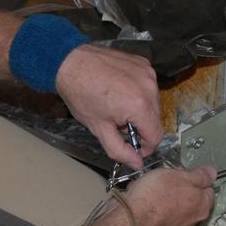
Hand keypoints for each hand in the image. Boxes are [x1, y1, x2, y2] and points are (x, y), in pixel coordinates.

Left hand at [55, 44, 160, 170]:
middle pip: (155, 119)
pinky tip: (120, 91)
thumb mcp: (99, 128)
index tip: (133, 147)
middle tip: (117, 123)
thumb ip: (119, 150)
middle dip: (140, 127)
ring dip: (140, 109)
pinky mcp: (143, 63)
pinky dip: (138, 93)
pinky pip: (148, 86)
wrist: (69, 62)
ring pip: (153, 103)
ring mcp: (147, 73)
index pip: (156, 136)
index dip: (145, 147)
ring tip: (117, 105)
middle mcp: (149, 87)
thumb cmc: (81, 94)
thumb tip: (136, 163)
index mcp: (139, 106)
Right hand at [125, 166, 216, 225]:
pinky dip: (154, 204)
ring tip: (153, 186)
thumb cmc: (157, 195)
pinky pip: (160, 211)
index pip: (208, 189)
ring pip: (174, 204)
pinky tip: (145, 197)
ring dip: (166, 194)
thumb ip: (200, 175)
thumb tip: (212, 173)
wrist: (131, 217)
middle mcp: (193, 220)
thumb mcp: (181, 176)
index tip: (184, 172)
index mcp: (203, 206)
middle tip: (168, 177)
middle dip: (180, 186)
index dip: (196, 177)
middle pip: (191, 197)